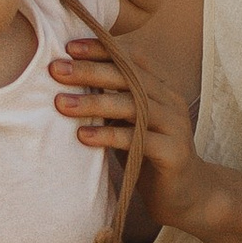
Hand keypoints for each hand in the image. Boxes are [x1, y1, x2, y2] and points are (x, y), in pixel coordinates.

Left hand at [49, 31, 211, 229]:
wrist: (185, 195)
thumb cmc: (147, 154)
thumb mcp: (128, 122)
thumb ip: (109, 100)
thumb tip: (66, 77)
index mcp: (162, 88)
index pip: (133, 57)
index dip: (102, 49)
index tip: (68, 47)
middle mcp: (171, 102)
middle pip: (130, 77)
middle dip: (90, 71)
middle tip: (56, 70)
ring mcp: (176, 126)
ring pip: (133, 105)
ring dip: (94, 102)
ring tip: (61, 103)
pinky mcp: (173, 153)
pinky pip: (138, 140)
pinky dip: (109, 136)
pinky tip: (83, 136)